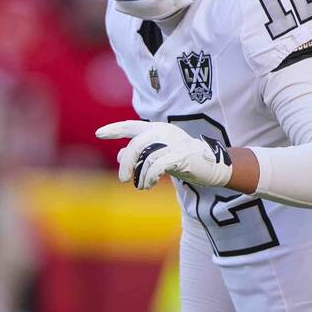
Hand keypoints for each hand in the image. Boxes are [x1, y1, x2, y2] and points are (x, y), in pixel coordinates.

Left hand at [95, 120, 232, 189]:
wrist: (213, 166)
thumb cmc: (184, 160)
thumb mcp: (159, 156)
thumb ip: (141, 154)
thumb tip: (120, 155)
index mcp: (157, 129)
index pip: (131, 126)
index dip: (114, 129)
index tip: (98, 134)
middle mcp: (165, 132)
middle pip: (137, 143)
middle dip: (127, 162)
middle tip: (122, 179)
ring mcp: (174, 143)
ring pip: (147, 156)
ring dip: (139, 174)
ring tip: (141, 186)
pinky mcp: (182, 155)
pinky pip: (158, 165)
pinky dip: (149, 176)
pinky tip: (148, 184)